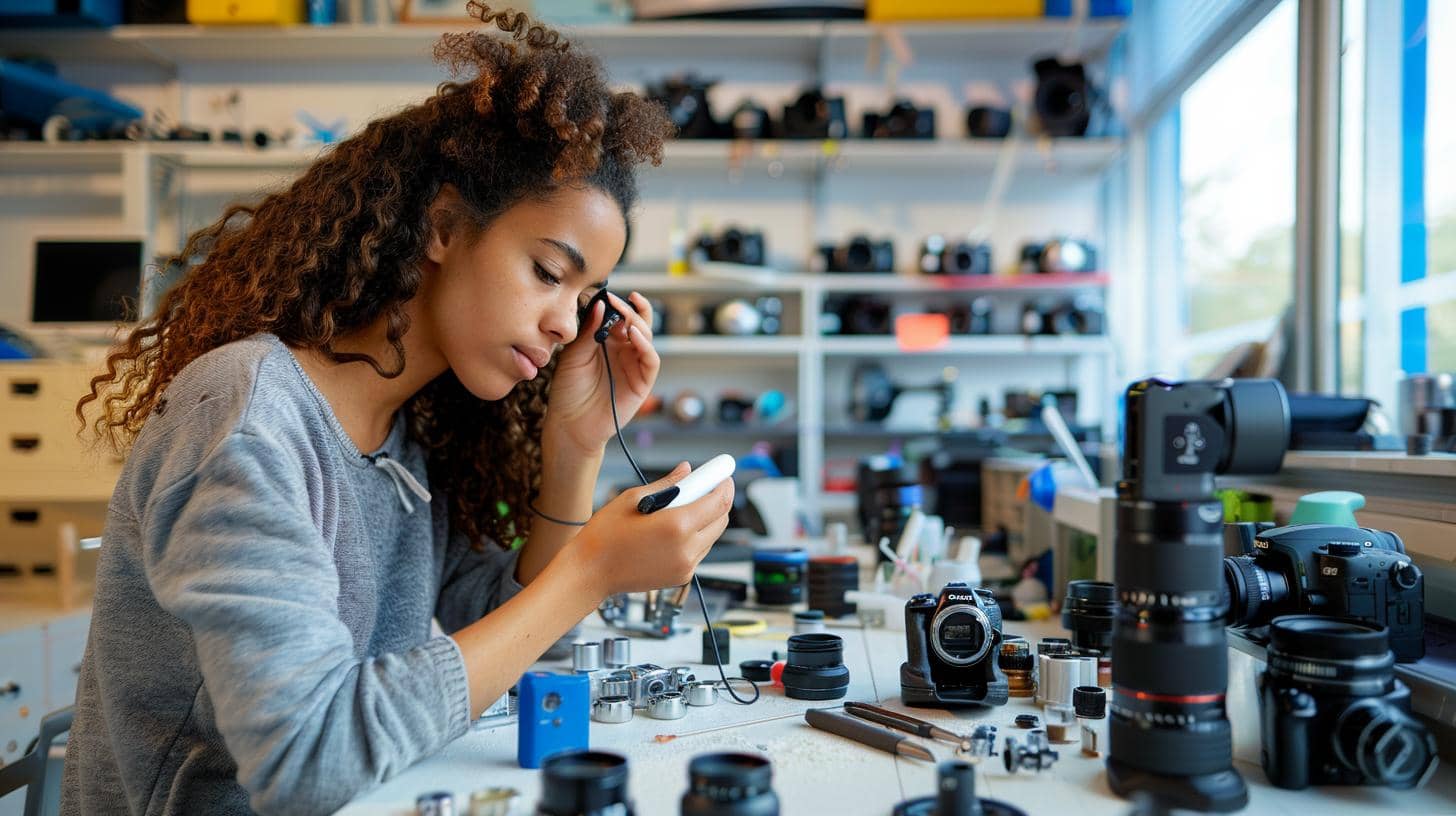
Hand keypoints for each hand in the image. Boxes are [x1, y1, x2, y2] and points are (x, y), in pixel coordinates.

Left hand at [546, 291, 658, 454]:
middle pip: (636, 323)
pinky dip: (646, 346)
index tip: (609, 295)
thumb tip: (600, 304)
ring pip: (647, 338)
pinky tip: (634, 336)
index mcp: (605, 342)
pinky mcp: (642, 382)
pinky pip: (650, 360)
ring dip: (640, 324)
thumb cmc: (568, 391)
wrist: (570, 424)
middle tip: (620, 302)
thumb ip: (588, 331)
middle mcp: (622, 351)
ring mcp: (634, 366)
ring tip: (627, 317)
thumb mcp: (573, 356)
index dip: (617, 304)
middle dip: (630, 310)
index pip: (618, 317)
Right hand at [570, 463, 733, 597]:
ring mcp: (686, 566)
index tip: (723, 474)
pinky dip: (695, 537)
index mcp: (677, 526)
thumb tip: (686, 470)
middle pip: (721, 520)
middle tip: (706, 487)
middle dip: (718, 501)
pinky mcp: (681, 577)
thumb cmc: (605, 535)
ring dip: (707, 519)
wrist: (590, 573)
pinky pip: (699, 551)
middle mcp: (686, 549)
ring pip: (712, 536)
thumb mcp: (633, 498)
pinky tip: (674, 529)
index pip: (718, 501)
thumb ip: (667, 484)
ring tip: (683, 508)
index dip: (724, 484)